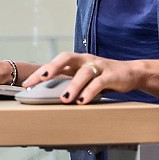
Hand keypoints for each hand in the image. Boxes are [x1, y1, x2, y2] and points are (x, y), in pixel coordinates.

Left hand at [22, 52, 138, 104]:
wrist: (131, 73)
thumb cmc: (102, 77)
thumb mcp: (83, 78)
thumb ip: (68, 82)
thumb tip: (46, 95)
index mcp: (76, 61)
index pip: (54, 63)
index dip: (40, 72)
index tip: (27, 85)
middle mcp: (85, 60)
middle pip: (65, 58)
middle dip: (51, 68)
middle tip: (40, 81)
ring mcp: (98, 66)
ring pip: (83, 72)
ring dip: (73, 85)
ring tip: (64, 98)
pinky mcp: (111, 74)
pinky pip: (99, 82)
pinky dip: (90, 91)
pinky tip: (83, 101)